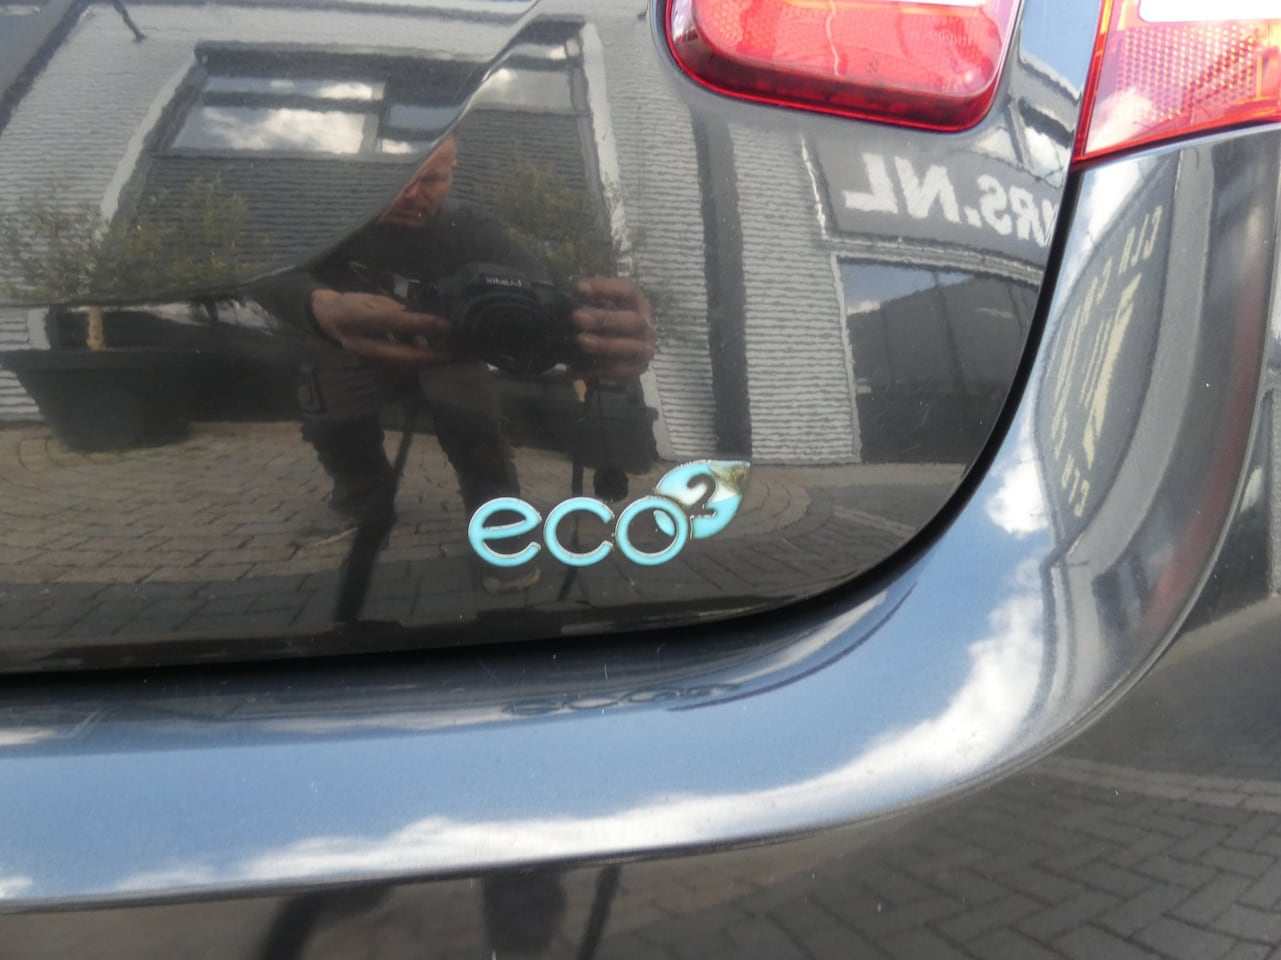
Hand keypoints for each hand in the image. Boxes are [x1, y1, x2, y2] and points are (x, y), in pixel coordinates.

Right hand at [309, 290, 449, 365]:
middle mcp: (359, 342)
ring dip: (424, 361)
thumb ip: (394, 310)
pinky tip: (429, 355)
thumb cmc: (354, 303)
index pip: (394, 322)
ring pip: (400, 364)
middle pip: (400, 355)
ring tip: (445, 354)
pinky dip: (414, 362)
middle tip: (451, 353)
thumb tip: (420, 319)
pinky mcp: (369, 365)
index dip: (420, 323)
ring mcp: (363, 357)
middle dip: (428, 356)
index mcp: (357, 319)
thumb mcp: (373, 299)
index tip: (444, 324)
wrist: (328, 318)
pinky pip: (396, 366)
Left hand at [571, 277, 655, 379]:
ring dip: (603, 344)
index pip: (627, 290)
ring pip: (629, 348)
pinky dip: (596, 370)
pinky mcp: (637, 368)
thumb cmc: (608, 322)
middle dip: (603, 319)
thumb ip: (590, 300)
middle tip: (576, 317)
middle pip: (631, 320)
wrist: (622, 351)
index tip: (578, 289)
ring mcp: (645, 348)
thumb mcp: (602, 306)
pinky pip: (618, 370)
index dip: (604, 288)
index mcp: (638, 303)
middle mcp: (646, 325)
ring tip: (580, 341)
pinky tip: (574, 369)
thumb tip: (572, 294)